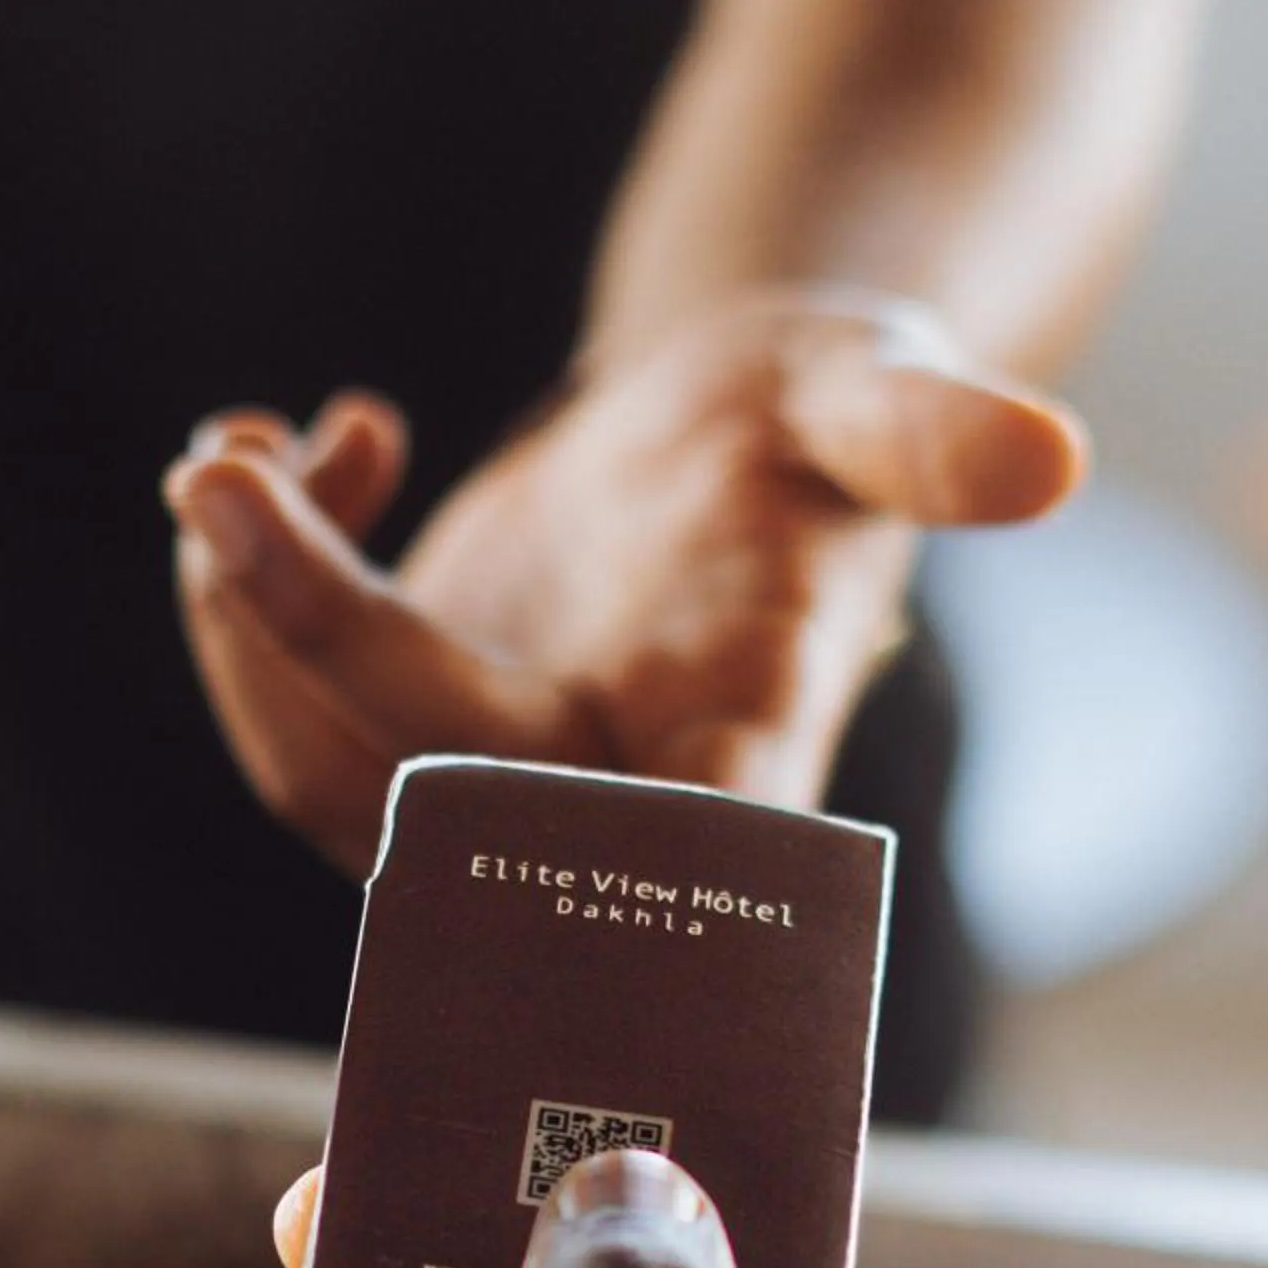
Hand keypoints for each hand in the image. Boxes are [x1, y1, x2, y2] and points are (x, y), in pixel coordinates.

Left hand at [166, 289, 1085, 869]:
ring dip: (237, 610)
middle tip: (217, 469)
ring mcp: (494, 787)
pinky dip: (240, 585)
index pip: (663, 855)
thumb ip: (931, 433)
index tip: (477, 800)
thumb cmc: (820, 417)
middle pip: (430, 788)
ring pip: (318, 776)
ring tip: (236, 449)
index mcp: (739, 751)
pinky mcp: (407, 744)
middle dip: (298, 631)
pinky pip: (279, 715)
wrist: (730, 438)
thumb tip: (1050, 456)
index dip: (571, 878)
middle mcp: (605, 804)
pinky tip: (300, 444)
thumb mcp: (874, 390)